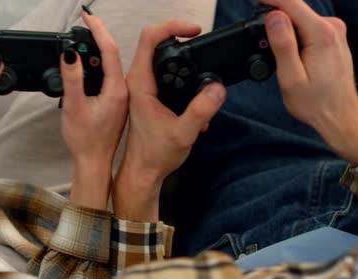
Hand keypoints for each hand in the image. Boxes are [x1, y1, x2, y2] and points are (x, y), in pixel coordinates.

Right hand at [59, 13, 128, 209]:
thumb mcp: (73, 106)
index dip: (98, 30)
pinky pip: (108, 76)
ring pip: (111, 65)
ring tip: (85, 36)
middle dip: (98, 35)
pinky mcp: (116, 102)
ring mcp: (120, 97)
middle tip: (84, 23)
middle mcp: (123, 90)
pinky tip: (89, 63)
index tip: (87, 16)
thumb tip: (69, 53)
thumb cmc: (85, 140)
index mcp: (117, 89)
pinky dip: (99, 64)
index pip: (109, 50)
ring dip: (99, 49)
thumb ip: (72, 78)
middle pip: (112, 54)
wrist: (94, 162)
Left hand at [114, 21, 226, 222]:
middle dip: (183, 42)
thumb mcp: (183, 133)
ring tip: (203, 74)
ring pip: (165, 61)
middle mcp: (139, 82)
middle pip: (158, 44)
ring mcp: (144, 88)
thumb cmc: (154, 156)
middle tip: (202, 44)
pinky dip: (184, 79)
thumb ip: (201, 110)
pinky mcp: (151, 96)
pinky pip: (168, 76)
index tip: (193, 31)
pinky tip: (198, 97)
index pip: (150, 39)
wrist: (144, 172)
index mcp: (140, 84)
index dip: (173, 27)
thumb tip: (218, 88)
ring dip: (186, 63)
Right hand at [262, 0, 357, 164]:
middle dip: (274, 20)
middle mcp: (332, 27)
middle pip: (294, 9)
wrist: (340, 116)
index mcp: (321, 34)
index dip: (268, 0)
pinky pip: (307, 27)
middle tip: (263, 43)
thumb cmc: (316, 103)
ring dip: (284, 30)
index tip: (252, 1)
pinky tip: (290, 56)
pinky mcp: (332, 37)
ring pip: (300, 19)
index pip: (290, 3)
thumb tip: (274, 16)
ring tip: (278, 57)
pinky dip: (294, 36)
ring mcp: (334, 31)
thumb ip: (283, 44)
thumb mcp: (291, 78)